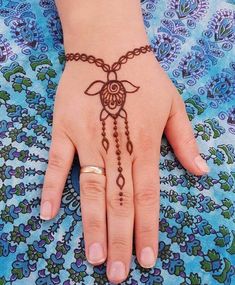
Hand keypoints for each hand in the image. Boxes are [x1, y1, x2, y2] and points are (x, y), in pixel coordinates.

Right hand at [40, 47, 208, 283]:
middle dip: (120, 240)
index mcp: (144, 145)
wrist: (109, 48)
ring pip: (91, 190)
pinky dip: (52, 187)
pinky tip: (48, 213)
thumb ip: (185, 140)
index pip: (148, 196)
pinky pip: (56, 162)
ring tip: (93, 257)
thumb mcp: (173, 104)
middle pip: (120, 201)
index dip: (148, 229)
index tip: (148, 260)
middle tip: (117, 274)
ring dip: (92, 225)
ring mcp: (87, 139)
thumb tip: (201, 172)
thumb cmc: (144, 77)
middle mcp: (116, 148)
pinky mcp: (64, 129)